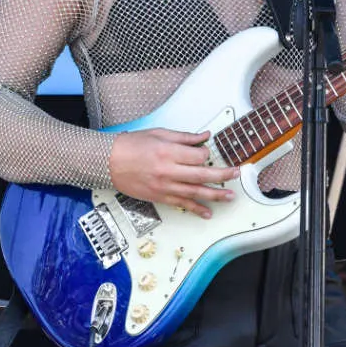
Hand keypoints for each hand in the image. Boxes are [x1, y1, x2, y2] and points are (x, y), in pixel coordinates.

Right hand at [108, 128, 238, 218]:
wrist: (108, 162)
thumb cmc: (132, 145)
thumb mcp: (159, 134)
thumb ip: (184, 137)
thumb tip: (204, 137)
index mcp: (168, 151)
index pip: (198, 156)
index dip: (207, 154)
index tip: (207, 153)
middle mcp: (168, 170)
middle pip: (202, 175)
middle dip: (222, 175)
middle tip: (236, 174)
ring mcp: (164, 186)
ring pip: (195, 192)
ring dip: (215, 195)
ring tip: (230, 196)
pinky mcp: (159, 197)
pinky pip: (181, 204)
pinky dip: (196, 209)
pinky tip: (208, 212)